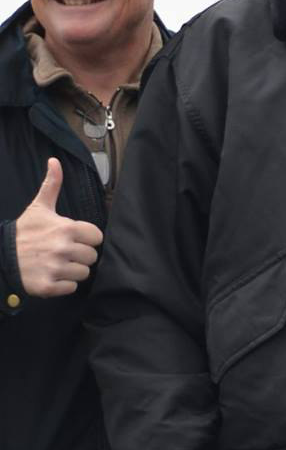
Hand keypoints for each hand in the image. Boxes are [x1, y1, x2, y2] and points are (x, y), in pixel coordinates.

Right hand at [14, 160, 102, 296]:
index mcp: (67, 228)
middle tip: (62, 253)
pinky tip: (51, 276)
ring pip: (83, 273)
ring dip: (72, 271)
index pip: (96, 237)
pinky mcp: (47, 287)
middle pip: (92, 257)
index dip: (86, 239)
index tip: (72, 239)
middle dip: (80, 256)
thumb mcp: (39, 208)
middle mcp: (63, 249)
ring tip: (56, 264)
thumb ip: (52, 185)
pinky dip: (63, 285)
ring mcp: (55, 268)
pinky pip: (71, 288)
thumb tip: (54, 161)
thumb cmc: (23, 232)